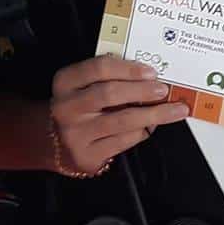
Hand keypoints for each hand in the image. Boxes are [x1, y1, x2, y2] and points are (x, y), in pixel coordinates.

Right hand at [49, 55, 188, 176]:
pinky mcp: (87, 155)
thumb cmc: (76, 106)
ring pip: (122, 121)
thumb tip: (148, 76)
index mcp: (65, 82)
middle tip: (163, 90)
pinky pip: (123, 141)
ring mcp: (76, 134)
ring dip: (153, 115)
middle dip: (142, 91)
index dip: (128, 69)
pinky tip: (150, 126)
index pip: (98, 68)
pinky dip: (141, 132)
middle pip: (109, 94)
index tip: (150, 72)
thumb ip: (106, 78)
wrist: (49, 141)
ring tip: (174, 110)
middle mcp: (67, 107)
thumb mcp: (80, 85)